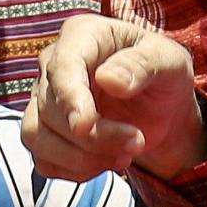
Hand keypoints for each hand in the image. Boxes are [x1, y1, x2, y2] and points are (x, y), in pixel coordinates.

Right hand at [22, 16, 206, 183]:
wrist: (161, 105)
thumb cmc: (163, 72)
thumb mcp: (169, 62)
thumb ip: (143, 64)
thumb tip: (108, 79)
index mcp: (82, 36)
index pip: (62, 67)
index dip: (70, 99)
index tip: (85, 126)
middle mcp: (53, 65)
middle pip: (51, 109)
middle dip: (95, 137)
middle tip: (137, 142)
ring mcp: (42, 100)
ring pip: (37, 137)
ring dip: (81, 158)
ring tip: (124, 157)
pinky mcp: (44, 132)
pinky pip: (44, 161)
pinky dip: (75, 170)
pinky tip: (105, 162)